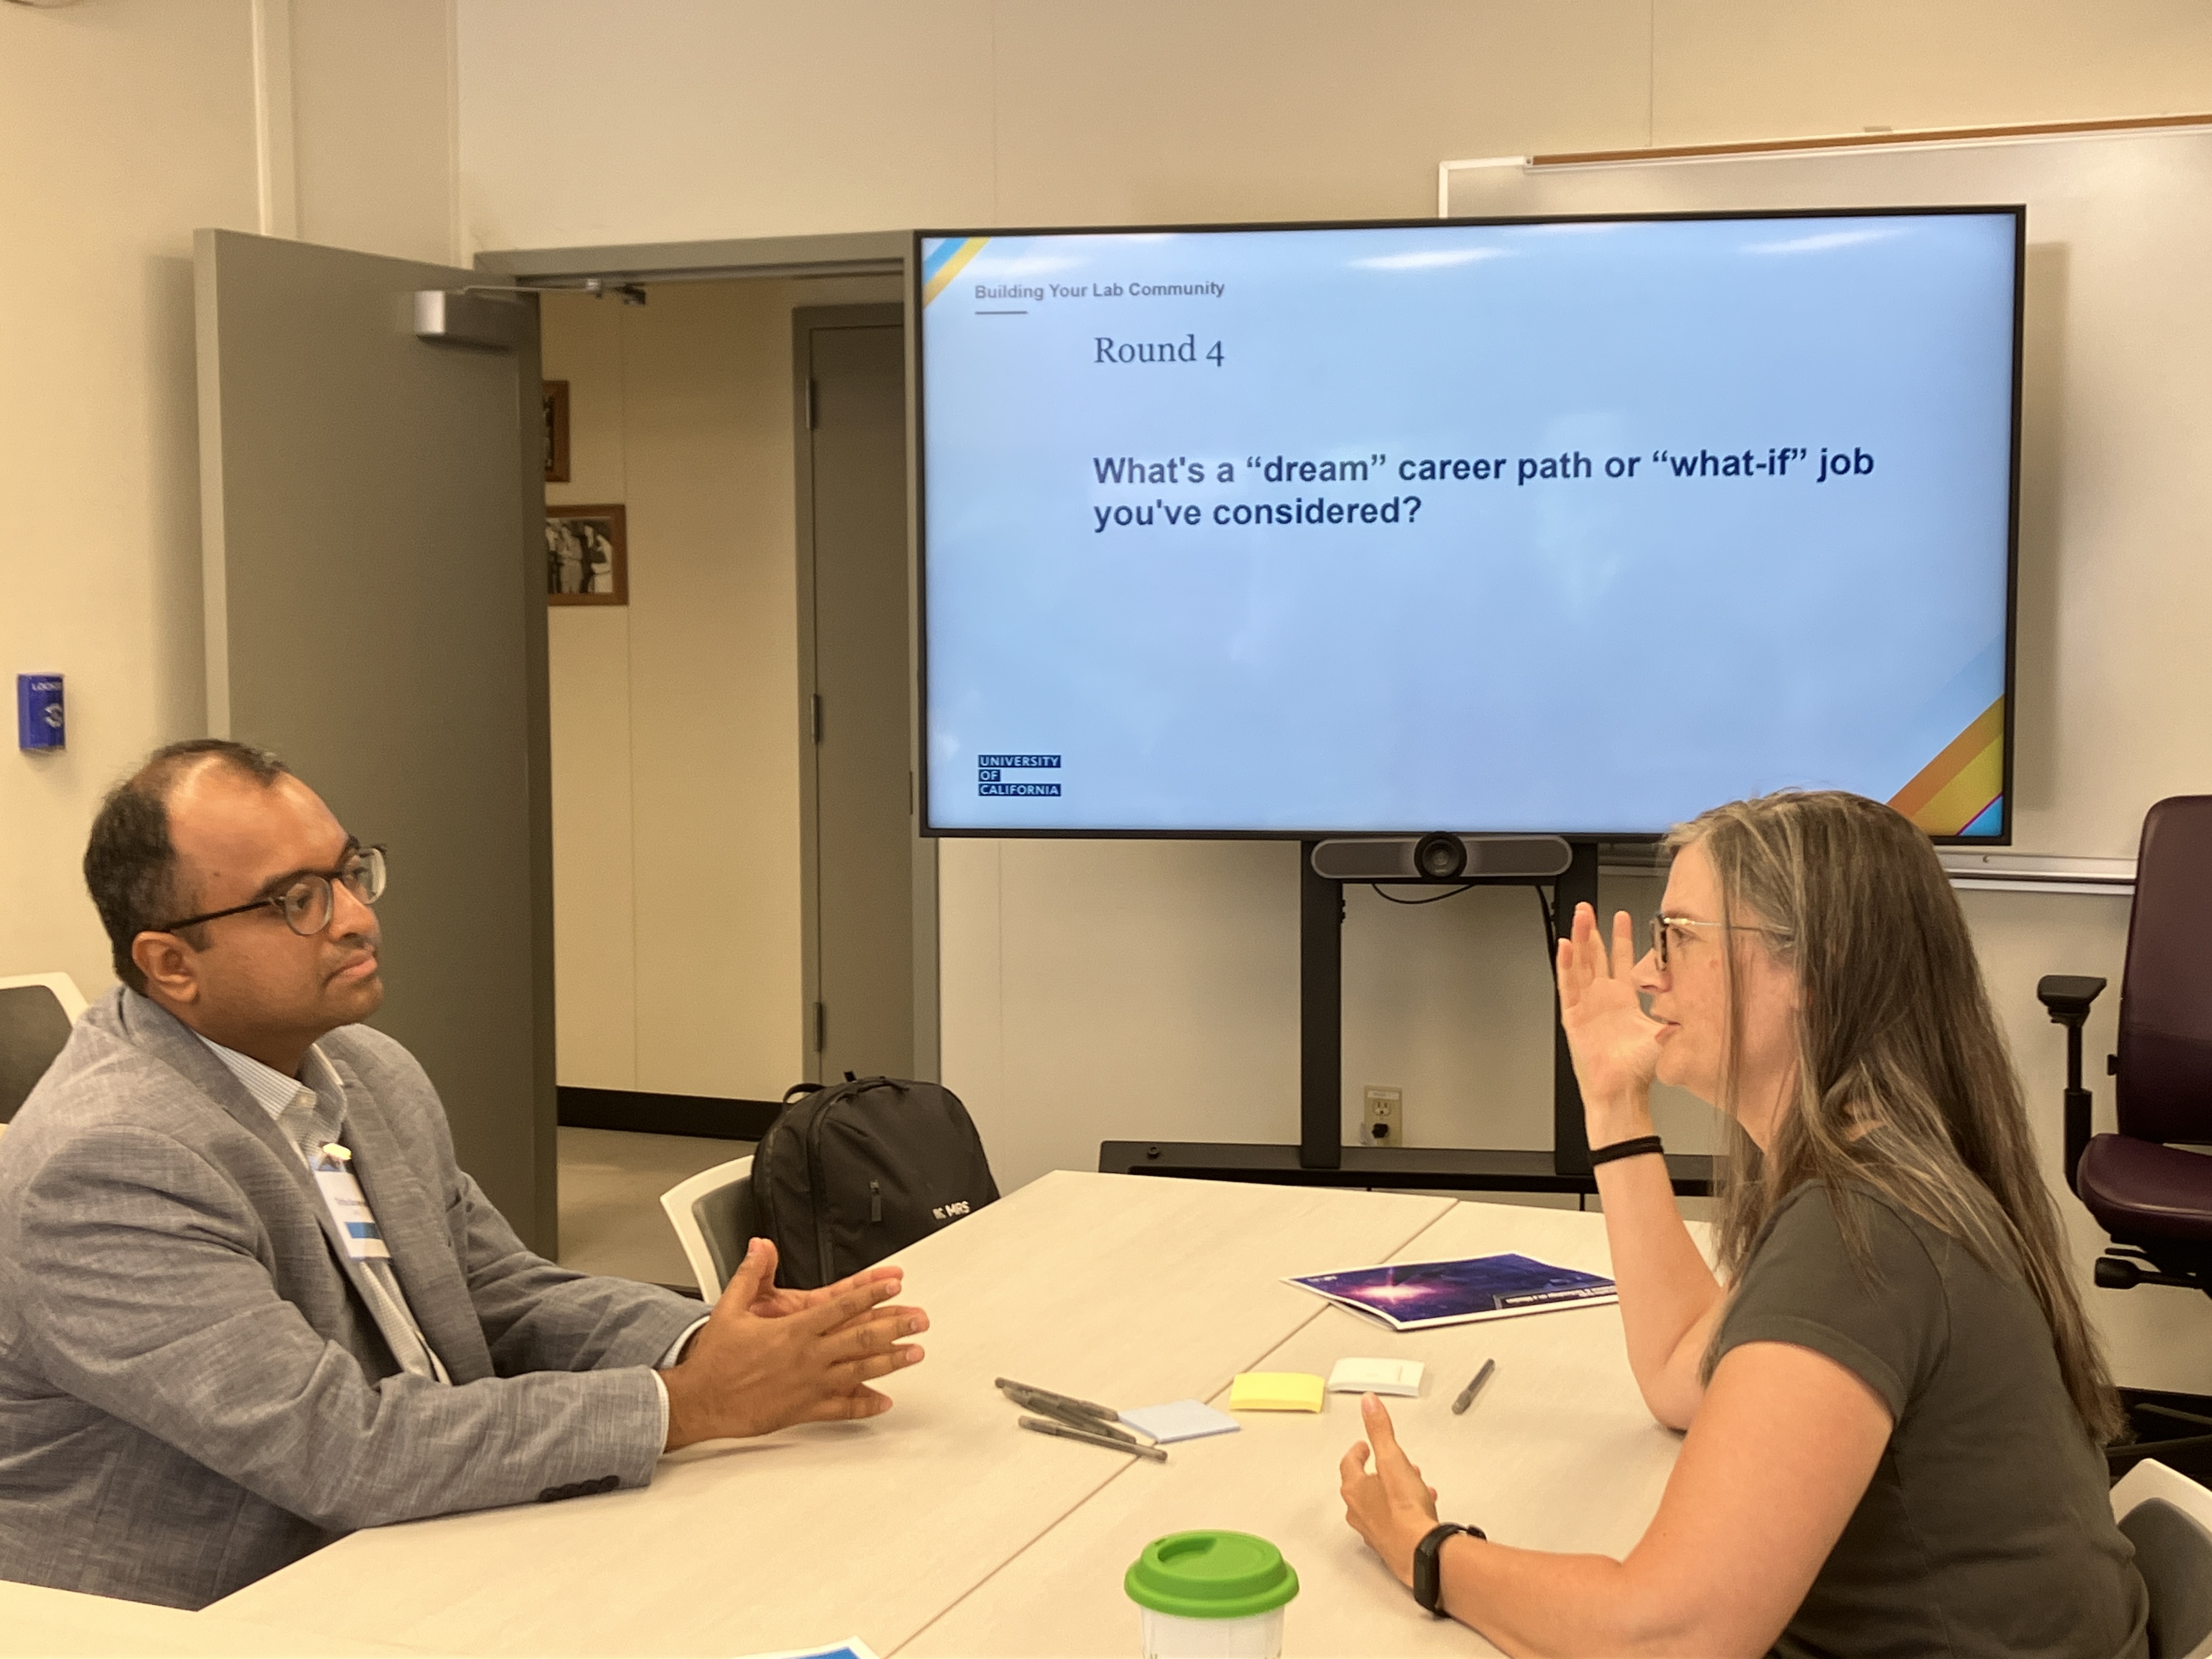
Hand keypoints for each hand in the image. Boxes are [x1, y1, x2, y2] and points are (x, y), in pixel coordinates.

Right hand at [659, 1237, 926, 1448]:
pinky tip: (884, 1401)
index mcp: (793, 1329)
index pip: (841, 1305)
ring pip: (859, 1371)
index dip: (871, 1293)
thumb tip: (762, 1246)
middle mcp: (807, 1356)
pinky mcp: (804, 1409)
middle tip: (919, 1320)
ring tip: (915, 1353)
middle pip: (860, 1337)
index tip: (894, 1285)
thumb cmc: (715, 1359)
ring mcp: (809, 1384)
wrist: (700, 1400)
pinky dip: (864, 1405)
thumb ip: (751, 1274)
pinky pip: (841, 1408)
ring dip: (890, 1361)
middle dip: (894, 1326)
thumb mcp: (729, 1308)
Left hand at [1338, 1394, 1440, 1588]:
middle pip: (1362, 1486)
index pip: (1349, 1464)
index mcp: (1355, 1490)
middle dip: (1378, 1472)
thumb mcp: (1394, 1460)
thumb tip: (1368, 1403)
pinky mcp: (1389, 1546)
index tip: (1363, 1446)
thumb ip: (1380, 1430)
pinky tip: (1421, 1510)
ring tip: (1412, 1484)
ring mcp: (1373, 1531)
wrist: (1420, 1553)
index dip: (1357, 1452)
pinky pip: (1393, 1522)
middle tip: (1387, 1463)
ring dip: (1392, 1491)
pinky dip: (1403, 1511)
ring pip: (1378, 1505)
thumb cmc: (1405, 1511)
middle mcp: (1359, 1512)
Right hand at [1555, 902, 1662, 1140]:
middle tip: (1590, 908)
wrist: (1622, 1090)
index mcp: (1623, 1000)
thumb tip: (1700, 999)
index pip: (1620, 960)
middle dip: (1593, 930)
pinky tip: (1566, 946)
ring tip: (1579, 917)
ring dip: (1579, 939)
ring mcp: (1586, 1005)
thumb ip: (1679, 1015)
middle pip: (1595, 956)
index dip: (1621, 937)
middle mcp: (1603, 998)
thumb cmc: (1639, 1069)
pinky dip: (1565, 965)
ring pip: (1580, 964)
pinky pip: (1567, 985)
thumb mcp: (1665, 1034)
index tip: (1623, 916)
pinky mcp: (1573, 1016)